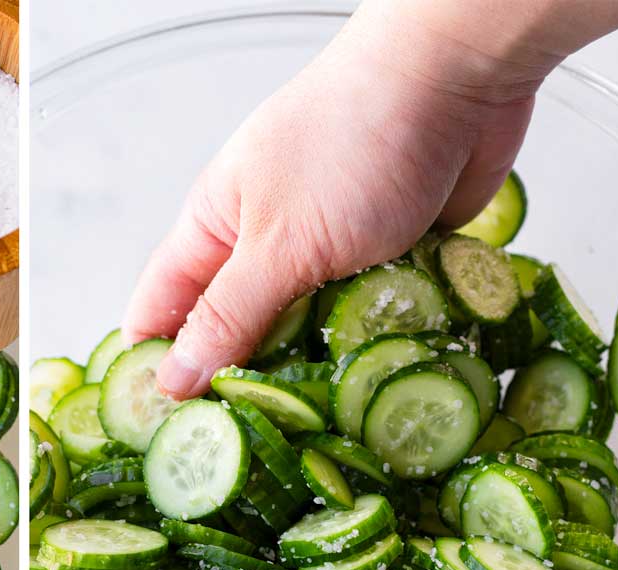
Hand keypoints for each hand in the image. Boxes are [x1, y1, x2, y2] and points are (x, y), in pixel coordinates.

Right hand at [122, 0, 617, 399]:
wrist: (462, 78)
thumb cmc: (354, 143)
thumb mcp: (278, 244)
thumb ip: (228, 317)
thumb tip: (172, 382)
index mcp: (214, 231)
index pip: (160, 313)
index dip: (155, 370)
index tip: (167, 431)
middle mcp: (263, 247)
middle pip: (234, 336)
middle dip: (244, 385)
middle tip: (255, 443)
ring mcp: (326, 256)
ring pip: (305, 338)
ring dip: (317, 371)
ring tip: (322, 425)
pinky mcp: (385, 263)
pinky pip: (365, 324)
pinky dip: (372, 347)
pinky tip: (379, 380)